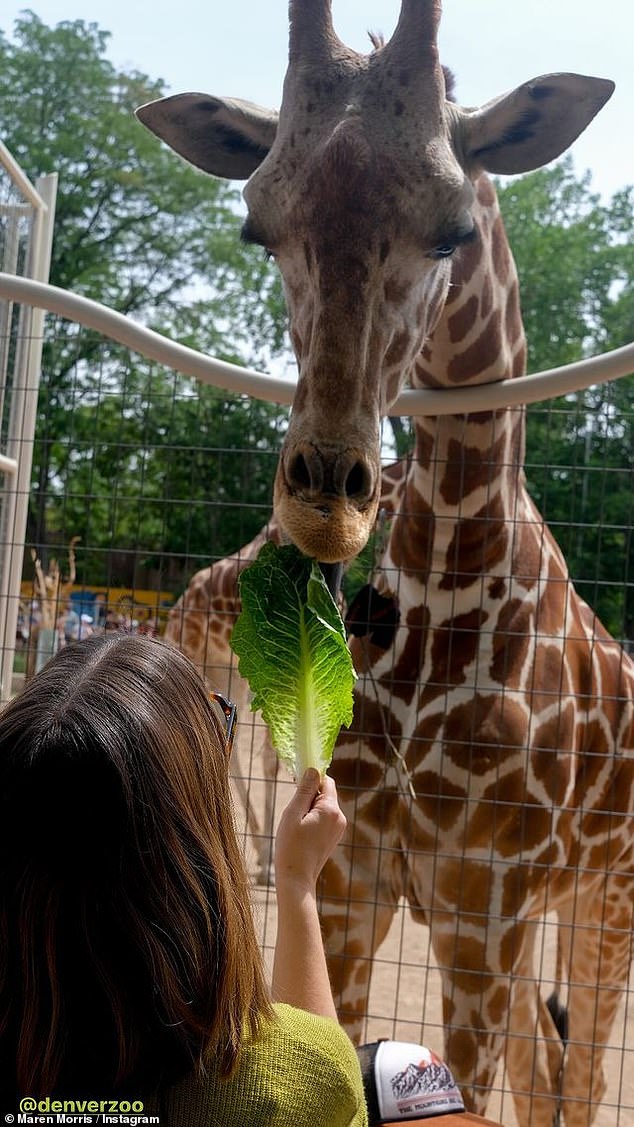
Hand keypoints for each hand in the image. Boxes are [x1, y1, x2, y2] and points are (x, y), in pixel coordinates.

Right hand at [275, 769, 345, 894]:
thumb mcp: (293, 814)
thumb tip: (313, 770)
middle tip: (293, 813)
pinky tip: (302, 834)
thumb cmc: (291, 846)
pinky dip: (313, 820)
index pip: (326, 781)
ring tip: (297, 827)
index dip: (311, 780)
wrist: (297, 878)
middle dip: (309, 797)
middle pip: (325, 794)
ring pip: (323, 807)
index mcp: (331, 810)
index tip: (296, 788)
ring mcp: (339, 828)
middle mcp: (340, 817)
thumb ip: (304, 790)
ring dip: (309, 809)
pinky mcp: (334, 836)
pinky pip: (324, 818)